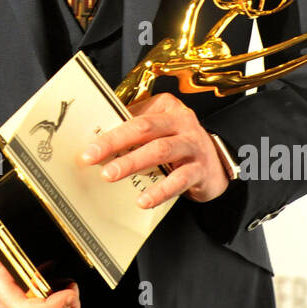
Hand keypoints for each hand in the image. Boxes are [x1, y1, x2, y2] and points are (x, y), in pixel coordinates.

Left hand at [79, 92, 228, 207]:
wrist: (217, 165)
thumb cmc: (179, 145)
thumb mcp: (159, 131)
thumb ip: (135, 131)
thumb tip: (99, 144)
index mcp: (166, 107)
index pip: (134, 116)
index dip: (110, 130)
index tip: (89, 145)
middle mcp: (181, 121)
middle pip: (144, 128)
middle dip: (115, 142)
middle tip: (92, 156)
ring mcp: (193, 144)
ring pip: (160, 150)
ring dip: (132, 162)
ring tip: (110, 175)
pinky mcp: (201, 169)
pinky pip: (179, 179)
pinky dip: (160, 190)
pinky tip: (143, 200)